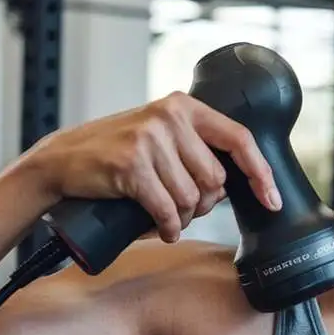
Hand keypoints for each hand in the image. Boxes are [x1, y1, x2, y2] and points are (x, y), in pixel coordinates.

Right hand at [24, 91, 281, 242]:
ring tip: (163, 214)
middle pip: (215, 180)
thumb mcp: (161, 137)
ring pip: (191, 199)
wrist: (62, 160)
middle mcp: (170, 116)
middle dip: (203, 204)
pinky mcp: (131, 165)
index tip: (272, 200)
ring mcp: (149, 139)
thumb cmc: (118, 155)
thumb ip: (196, 148)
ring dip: (181, 218)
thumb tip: (240, 184)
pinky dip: (166, 227)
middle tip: (181, 206)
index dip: (260, 173)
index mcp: (184, 106)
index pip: (239, 139)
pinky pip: (167, 210)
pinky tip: (158, 228)